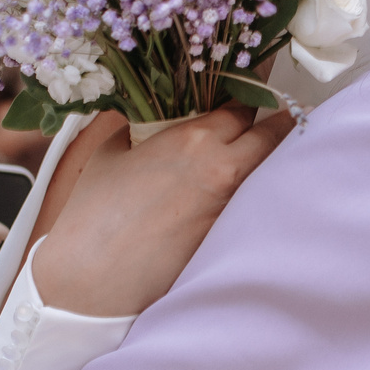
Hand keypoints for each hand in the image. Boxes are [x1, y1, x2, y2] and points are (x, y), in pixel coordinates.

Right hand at [29, 106, 293, 316]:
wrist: (91, 277)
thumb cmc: (93, 215)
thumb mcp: (109, 154)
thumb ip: (134, 128)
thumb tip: (140, 119)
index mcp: (192, 139)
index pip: (241, 106)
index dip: (249, 96)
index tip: (252, 92)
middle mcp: (221, 168)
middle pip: (271, 136)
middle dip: (276, 125)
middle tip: (278, 119)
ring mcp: (231, 206)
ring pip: (269, 172)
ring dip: (270, 160)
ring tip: (264, 154)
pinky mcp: (229, 238)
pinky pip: (254, 205)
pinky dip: (256, 194)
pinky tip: (246, 194)